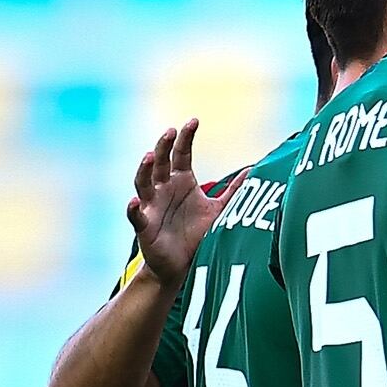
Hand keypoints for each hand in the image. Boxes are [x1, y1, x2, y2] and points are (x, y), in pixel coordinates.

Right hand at [126, 120, 219, 290]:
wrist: (182, 265)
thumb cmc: (196, 234)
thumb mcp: (218, 210)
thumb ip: (233, 190)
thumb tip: (253, 170)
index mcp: (180, 181)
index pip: (181, 154)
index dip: (186, 138)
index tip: (194, 121)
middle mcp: (163, 189)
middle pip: (161, 162)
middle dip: (164, 146)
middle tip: (171, 131)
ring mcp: (151, 206)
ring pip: (143, 183)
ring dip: (145, 170)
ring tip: (149, 157)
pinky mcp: (144, 225)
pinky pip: (135, 215)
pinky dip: (133, 208)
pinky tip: (135, 201)